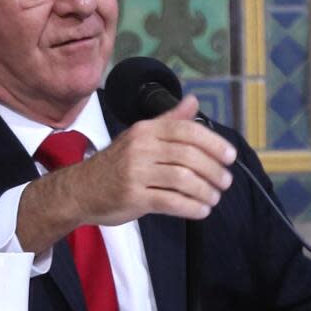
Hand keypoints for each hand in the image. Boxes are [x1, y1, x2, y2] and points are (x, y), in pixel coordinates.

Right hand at [17, 95, 236, 251]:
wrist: (81, 189)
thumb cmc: (116, 164)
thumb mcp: (140, 136)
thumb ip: (170, 120)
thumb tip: (193, 100)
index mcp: (146, 130)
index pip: (187, 131)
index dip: (213, 143)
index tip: (230, 156)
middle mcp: (141, 148)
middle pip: (189, 156)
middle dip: (214, 170)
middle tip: (225, 181)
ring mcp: (136, 173)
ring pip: (183, 180)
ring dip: (206, 191)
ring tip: (214, 198)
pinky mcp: (134, 198)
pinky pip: (172, 202)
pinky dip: (192, 208)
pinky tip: (201, 210)